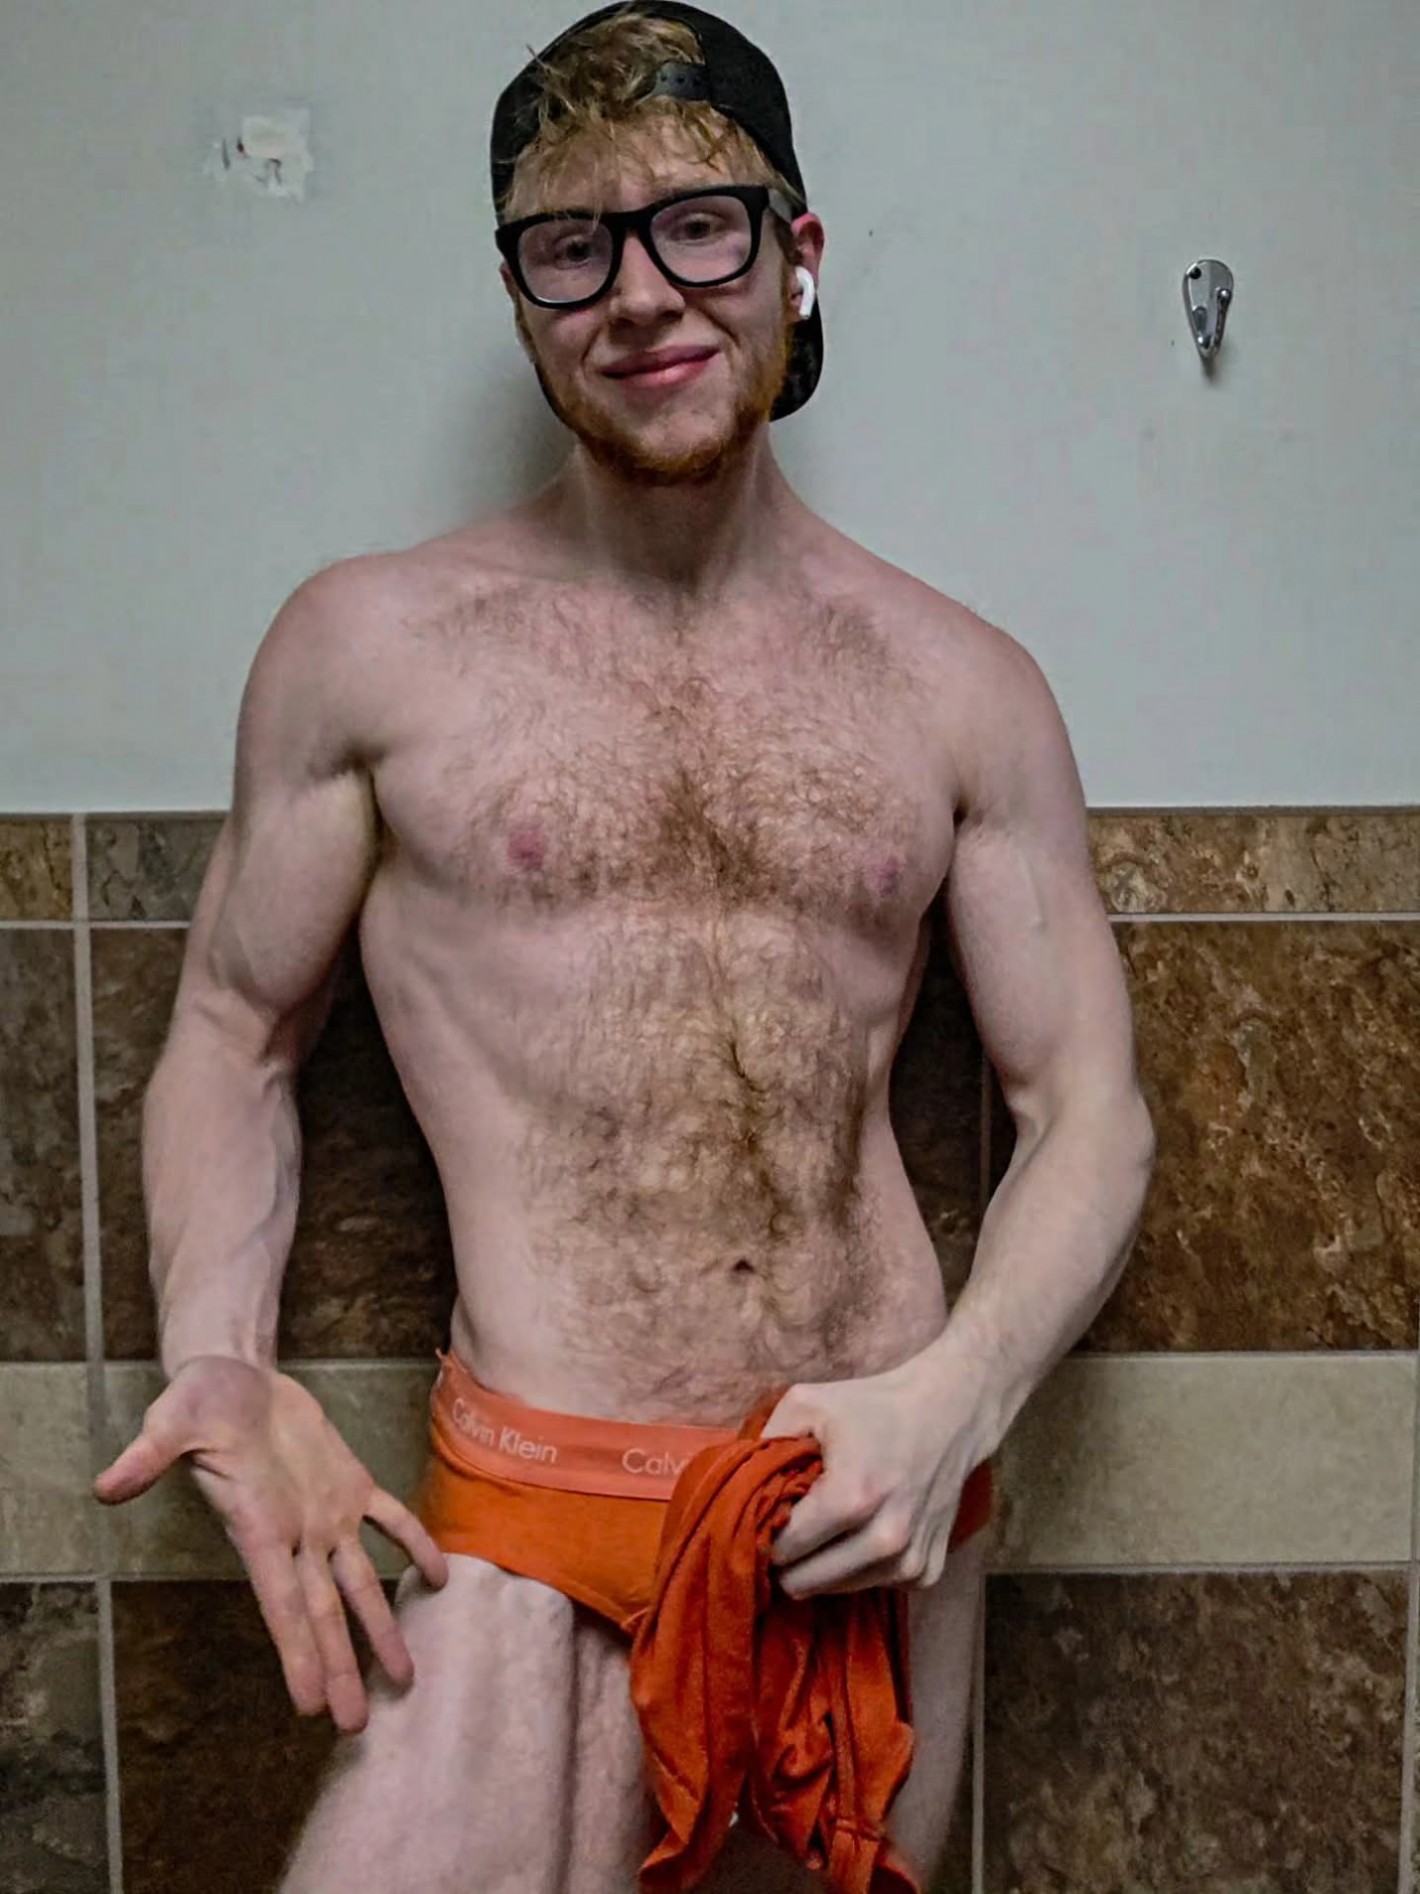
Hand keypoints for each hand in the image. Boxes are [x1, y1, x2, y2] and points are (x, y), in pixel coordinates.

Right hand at [94, 1356, 447, 1731]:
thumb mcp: (171, 1422)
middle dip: (340, 1667)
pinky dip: (415, 1544)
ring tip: (404, 1678)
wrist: (233, 1375)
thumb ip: (148, 1457)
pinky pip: (391, 1518)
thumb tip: (106, 1487)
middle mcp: (296, 1534)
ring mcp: (325, 1513)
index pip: (281, 1606)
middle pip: (323, 1613)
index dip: (298, 1654)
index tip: (311, 1706)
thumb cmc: (198, 1402)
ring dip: (381, 1627)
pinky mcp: (349, 1482)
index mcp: (258, 1529)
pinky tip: (439, 1577)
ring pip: (359, 1581)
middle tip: (356, 1725)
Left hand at [761, 1351, 989, 1597]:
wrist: (949, 1414)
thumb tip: (731, 1487)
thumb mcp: (807, 1403)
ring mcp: (910, 1562)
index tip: (763, 1518)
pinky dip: (857, 1570)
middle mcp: (885, 1540)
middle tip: (788, 1527)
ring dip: (821, 1566)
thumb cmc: (873, 1406)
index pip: (783, 1549)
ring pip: (836, 1591)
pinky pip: (872, 1588)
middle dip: (787, 1560)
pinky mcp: (926, 1573)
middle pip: (804, 1583)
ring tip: (824, 1527)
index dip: (764, 1535)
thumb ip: (763, 1442)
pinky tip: (858, 1534)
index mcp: (852, 1497)